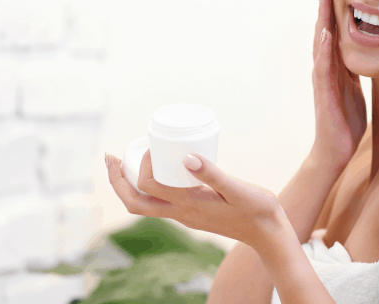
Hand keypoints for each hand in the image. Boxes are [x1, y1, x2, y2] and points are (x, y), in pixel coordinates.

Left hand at [105, 149, 286, 248]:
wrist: (268, 233)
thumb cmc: (255, 209)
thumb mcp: (236, 188)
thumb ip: (212, 174)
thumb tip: (187, 158)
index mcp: (187, 206)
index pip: (147, 187)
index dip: (142, 165)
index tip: (152, 146)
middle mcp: (180, 214)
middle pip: (134, 203)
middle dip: (116, 180)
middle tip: (110, 157)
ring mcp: (184, 216)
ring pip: (144, 204)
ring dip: (127, 184)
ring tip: (124, 161)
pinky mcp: (191, 214)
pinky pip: (158, 202)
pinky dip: (147, 186)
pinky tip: (158, 170)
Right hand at [311, 0, 367, 168]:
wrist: (336, 149)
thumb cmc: (347, 120)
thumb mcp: (355, 88)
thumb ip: (355, 69)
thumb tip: (367, 52)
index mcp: (335, 64)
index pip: (334, 27)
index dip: (334, 3)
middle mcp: (326, 66)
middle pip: (324, 26)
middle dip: (324, 0)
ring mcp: (322, 78)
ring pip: (320, 41)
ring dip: (321, 16)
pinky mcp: (324, 92)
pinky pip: (323, 66)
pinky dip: (323, 48)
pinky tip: (325, 32)